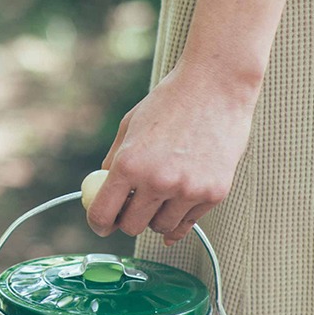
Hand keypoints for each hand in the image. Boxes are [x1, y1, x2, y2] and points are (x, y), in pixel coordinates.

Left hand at [86, 60, 256, 244]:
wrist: (216, 86)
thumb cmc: (170, 103)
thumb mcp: (129, 127)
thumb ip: (114, 162)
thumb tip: (104, 192)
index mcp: (129, 164)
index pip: (102, 214)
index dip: (98, 224)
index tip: (102, 225)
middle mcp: (157, 181)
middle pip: (132, 227)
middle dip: (127, 220)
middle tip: (132, 208)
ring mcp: (188, 190)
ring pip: (161, 228)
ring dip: (155, 219)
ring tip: (159, 196)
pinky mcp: (214, 193)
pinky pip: (189, 222)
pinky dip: (180, 217)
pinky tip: (176, 205)